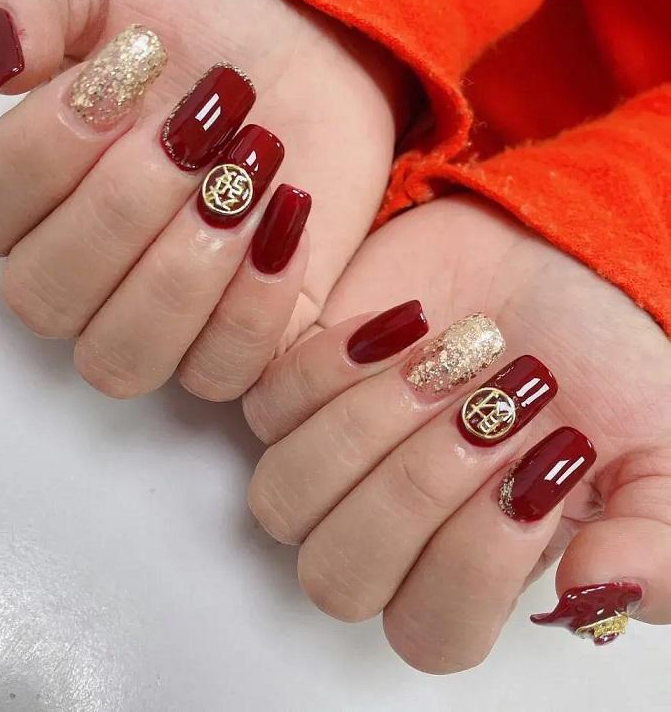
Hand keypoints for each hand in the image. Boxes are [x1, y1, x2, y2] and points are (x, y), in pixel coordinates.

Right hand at [0, 0, 411, 398]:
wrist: (302, 56)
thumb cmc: (198, 27)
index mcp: (26, 197)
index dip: (40, 154)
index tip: (125, 75)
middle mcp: (81, 276)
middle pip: (47, 300)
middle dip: (125, 209)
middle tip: (198, 132)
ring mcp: (157, 319)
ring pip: (124, 358)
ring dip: (184, 268)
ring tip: (249, 176)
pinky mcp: (236, 338)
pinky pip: (219, 375)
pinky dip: (252, 311)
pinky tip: (287, 226)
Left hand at [244, 193, 670, 671]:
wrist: (551, 263)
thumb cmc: (601, 362)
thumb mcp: (660, 459)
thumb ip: (651, 550)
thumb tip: (589, 597)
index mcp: (466, 571)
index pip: (428, 631)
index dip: (477, 560)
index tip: (544, 460)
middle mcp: (382, 531)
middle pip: (337, 576)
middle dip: (415, 489)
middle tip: (492, 406)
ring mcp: (329, 462)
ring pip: (283, 499)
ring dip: (365, 428)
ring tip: (444, 359)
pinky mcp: (293, 392)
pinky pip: (263, 407)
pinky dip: (328, 365)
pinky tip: (405, 322)